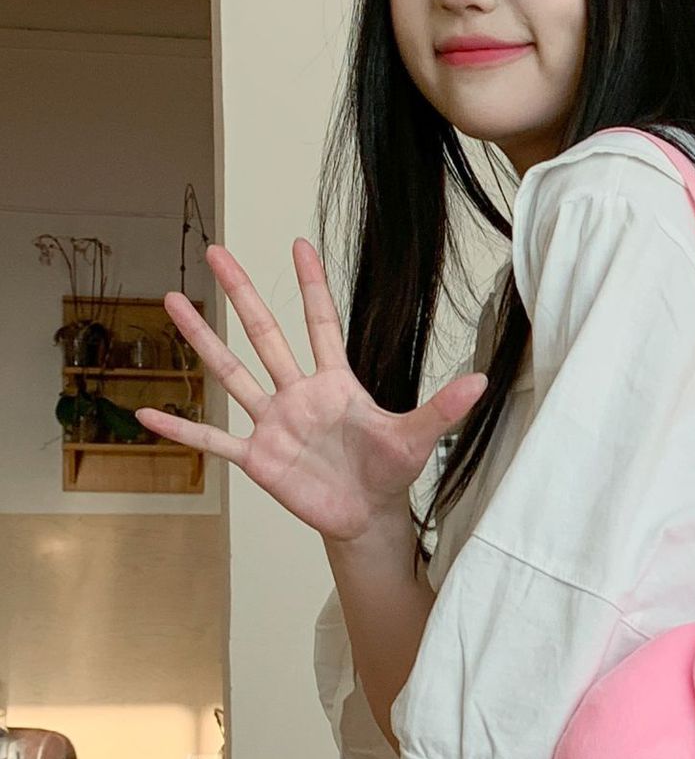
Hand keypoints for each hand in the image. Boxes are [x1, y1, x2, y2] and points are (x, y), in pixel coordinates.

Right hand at [134, 239, 487, 542]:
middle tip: (216, 250)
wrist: (367, 516)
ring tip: (173, 299)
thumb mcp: (418, 437)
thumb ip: (444, 408)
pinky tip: (146, 412)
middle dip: (241, 292)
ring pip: (231, 372)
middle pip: (264, 333)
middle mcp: (298, 394)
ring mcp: (273, 423)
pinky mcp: (258, 457)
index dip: (311, 285)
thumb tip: (484, 381)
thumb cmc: (390, 472)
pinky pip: (213, 439)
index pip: (321, 323)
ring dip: (202, 338)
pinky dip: (182, 427)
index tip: (300, 242)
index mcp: (335, 383)